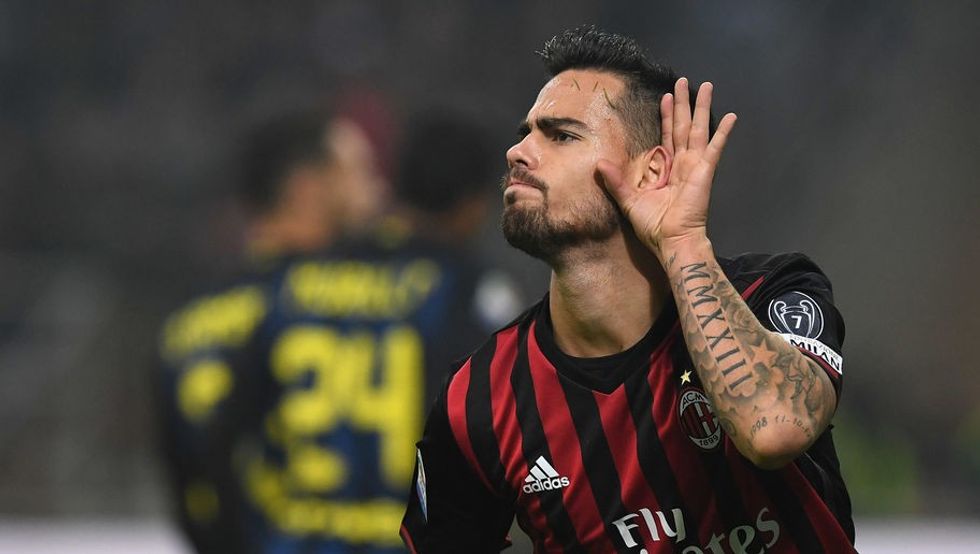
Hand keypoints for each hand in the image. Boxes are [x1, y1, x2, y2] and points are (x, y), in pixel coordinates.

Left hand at [598, 78, 736, 260]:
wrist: (671, 240)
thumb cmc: (653, 226)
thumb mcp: (629, 200)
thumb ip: (615, 181)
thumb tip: (599, 164)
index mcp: (666, 169)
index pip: (667, 135)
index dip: (667, 115)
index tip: (666, 97)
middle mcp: (682, 163)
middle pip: (683, 125)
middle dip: (684, 103)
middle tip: (685, 80)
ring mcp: (695, 165)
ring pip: (699, 128)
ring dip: (702, 107)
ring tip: (706, 86)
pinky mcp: (704, 171)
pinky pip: (715, 148)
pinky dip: (723, 132)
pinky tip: (731, 116)